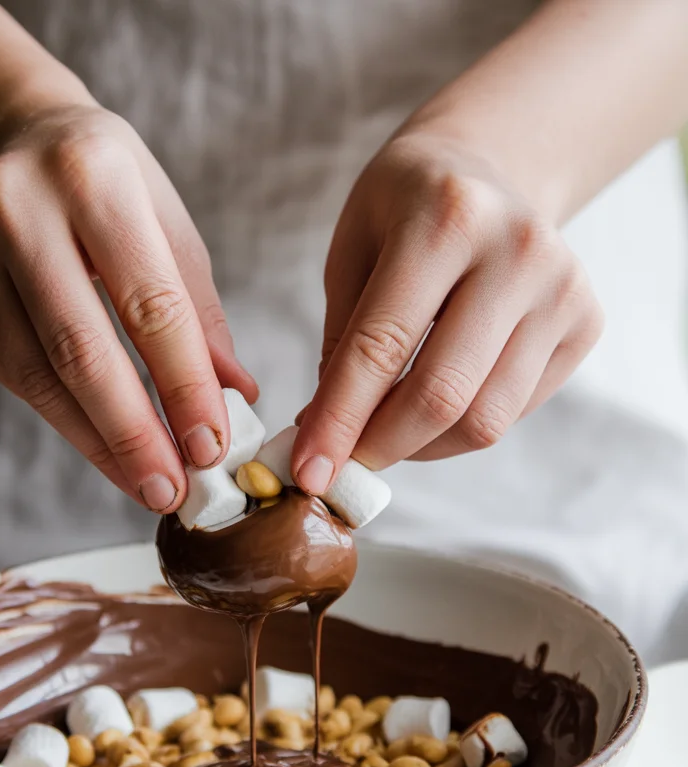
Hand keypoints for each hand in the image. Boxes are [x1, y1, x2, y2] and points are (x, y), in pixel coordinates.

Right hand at [0, 99, 256, 511]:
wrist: (13, 141)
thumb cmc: (108, 187)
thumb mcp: (169, 225)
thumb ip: (199, 312)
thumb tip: (236, 397)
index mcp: (93, 177)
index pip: (150, 304)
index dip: (183, 385)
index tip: (212, 447)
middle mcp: (18, 208)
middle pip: (82, 349)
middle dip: (133, 433)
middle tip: (171, 490)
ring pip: (38, 375)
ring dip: (96, 441)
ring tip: (143, 481)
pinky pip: (11, 373)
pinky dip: (61, 416)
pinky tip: (100, 444)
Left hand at [292, 132, 603, 491]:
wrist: (488, 168)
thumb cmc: (403, 214)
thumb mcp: (352, 254)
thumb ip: (342, 344)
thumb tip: (325, 440)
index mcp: (446, 217)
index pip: (381, 347)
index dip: (339, 421)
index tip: (308, 472)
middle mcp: (517, 249)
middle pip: (441, 395)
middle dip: (380, 446)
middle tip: (344, 462)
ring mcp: (562, 288)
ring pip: (484, 420)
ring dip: (421, 447)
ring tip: (385, 431)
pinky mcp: (586, 323)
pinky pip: (512, 413)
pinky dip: (460, 429)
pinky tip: (435, 403)